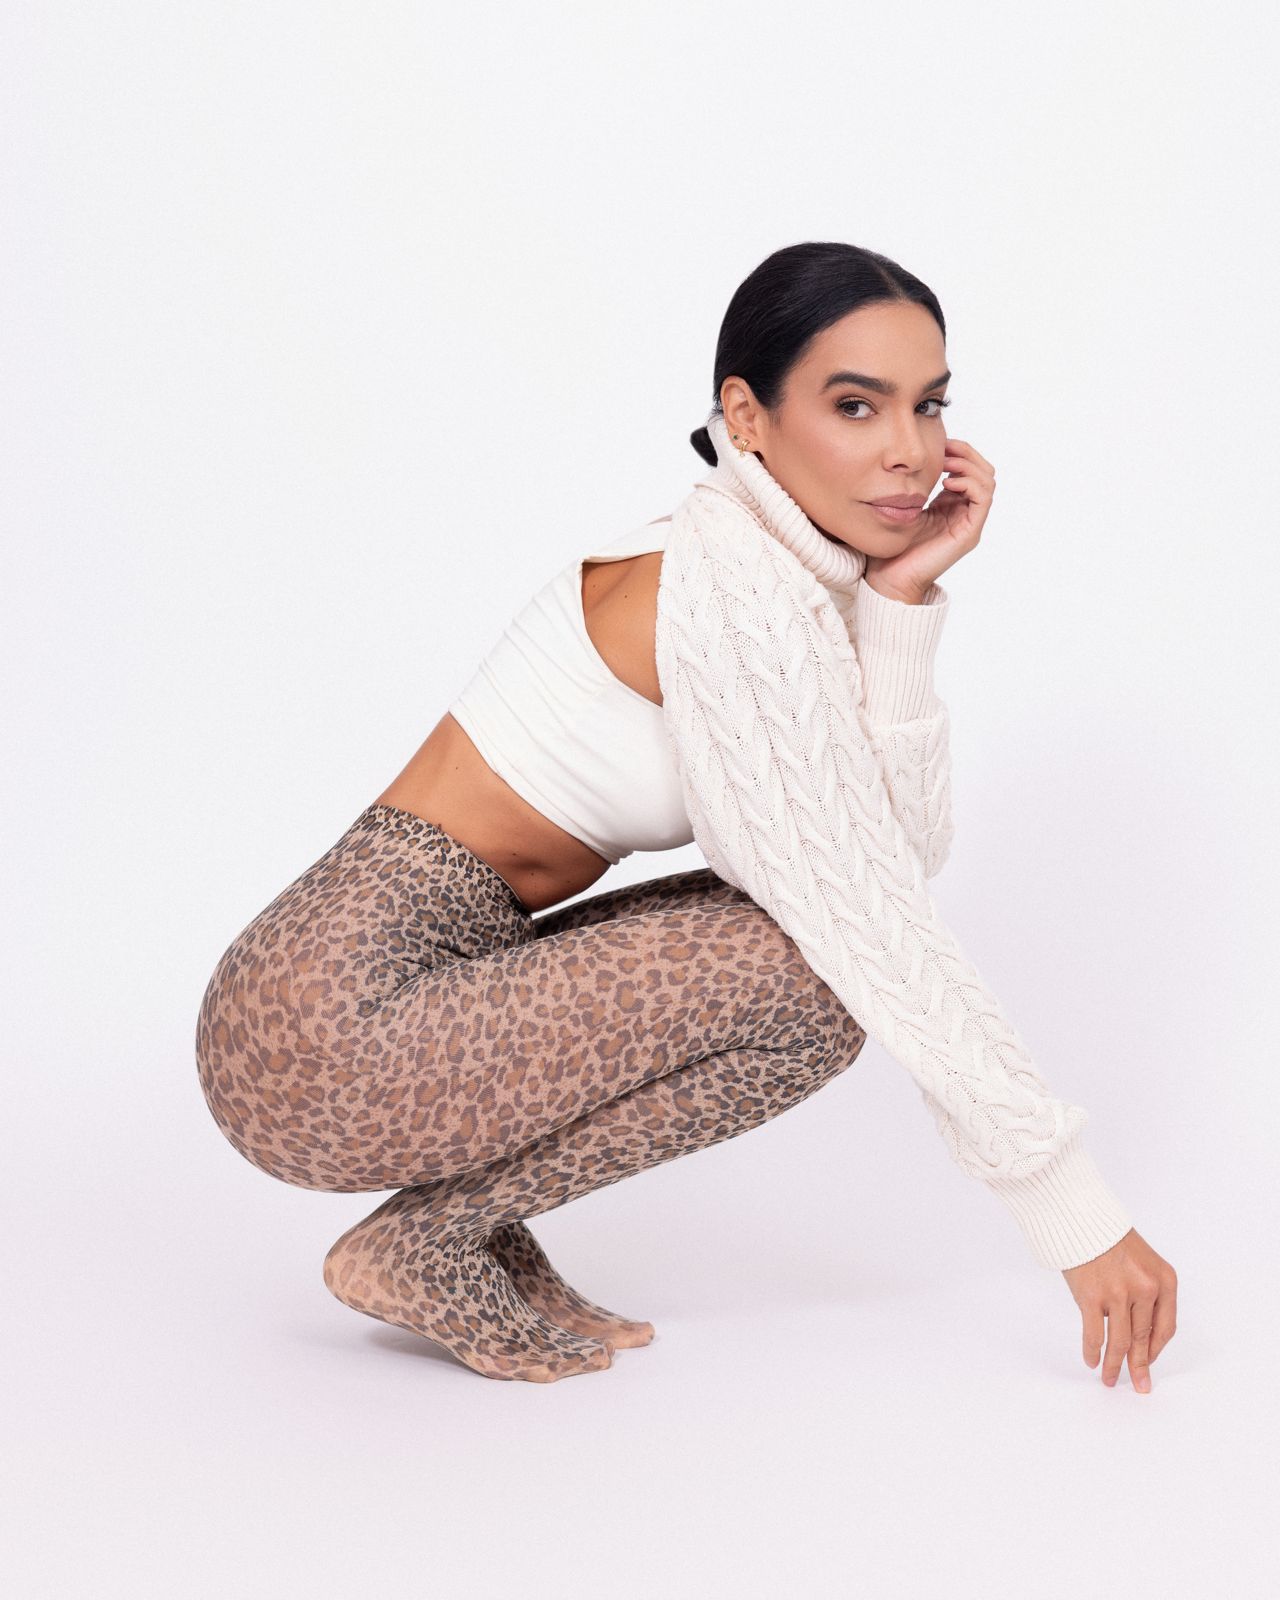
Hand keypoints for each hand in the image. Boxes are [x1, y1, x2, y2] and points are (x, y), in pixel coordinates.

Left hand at [862, 438, 994, 602]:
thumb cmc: (892, 547)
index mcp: (950, 505)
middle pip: (983, 470)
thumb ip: (912, 485)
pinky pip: (983, 499)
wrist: (890, 578)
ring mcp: (968, 523)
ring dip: (968, 465)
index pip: (969, 468)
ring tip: (946, 465)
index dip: (959, 451)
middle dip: (966, 453)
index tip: (940, 443)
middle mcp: (963, 512)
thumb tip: (911, 459)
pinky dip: (969, 483)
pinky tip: (947, 483)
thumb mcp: (903, 507)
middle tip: (946, 449)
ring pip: (987, 481)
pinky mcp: (969, 533)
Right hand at [1060, 1227, 1177, 1392]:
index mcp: (1164, 1280)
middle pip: (1143, 1338)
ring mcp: (1118, 1293)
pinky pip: (1094, 1333)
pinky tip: (1091, 1360)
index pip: (1165, 1327)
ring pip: (1120, 1342)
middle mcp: (1146, 1288)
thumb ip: (1146, 1296)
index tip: (1148, 1364)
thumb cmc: (1110, 1240)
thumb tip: (1138, 1338)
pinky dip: (1092, 1351)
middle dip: (1139, 1366)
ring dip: (1114, 1365)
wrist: (1080, 1218)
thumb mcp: (1142, 1264)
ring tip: (1109, 1379)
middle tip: (1139, 1385)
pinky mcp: (1091, 1297)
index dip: (1156, 1350)